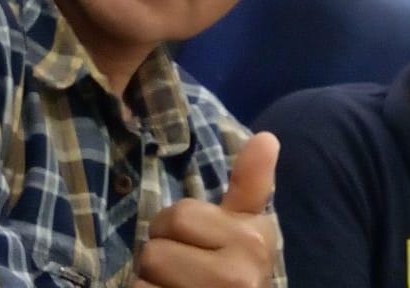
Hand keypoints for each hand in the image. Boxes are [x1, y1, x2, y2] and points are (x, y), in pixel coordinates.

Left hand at [133, 132, 280, 287]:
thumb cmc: (234, 276)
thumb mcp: (246, 232)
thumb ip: (251, 187)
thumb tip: (267, 137)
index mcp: (254, 241)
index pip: (178, 216)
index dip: (176, 232)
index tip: (200, 249)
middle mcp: (240, 275)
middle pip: (155, 249)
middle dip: (160, 262)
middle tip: (184, 278)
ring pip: (143, 279)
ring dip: (149, 287)